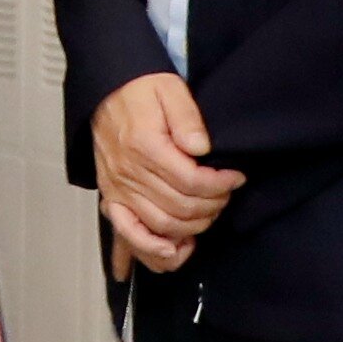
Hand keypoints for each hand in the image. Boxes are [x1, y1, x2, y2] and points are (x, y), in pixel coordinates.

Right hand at [90, 72, 240, 267]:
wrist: (107, 92)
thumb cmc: (140, 91)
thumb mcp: (170, 90)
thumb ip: (187, 118)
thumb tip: (202, 148)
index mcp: (145, 147)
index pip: (191, 181)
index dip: (220, 184)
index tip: (236, 178)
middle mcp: (129, 174)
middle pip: (180, 208)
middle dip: (212, 205)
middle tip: (226, 194)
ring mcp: (118, 190)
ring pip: (161, 226)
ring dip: (192, 227)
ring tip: (209, 213)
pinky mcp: (113, 199)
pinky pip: (128, 234)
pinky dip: (150, 250)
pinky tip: (173, 251)